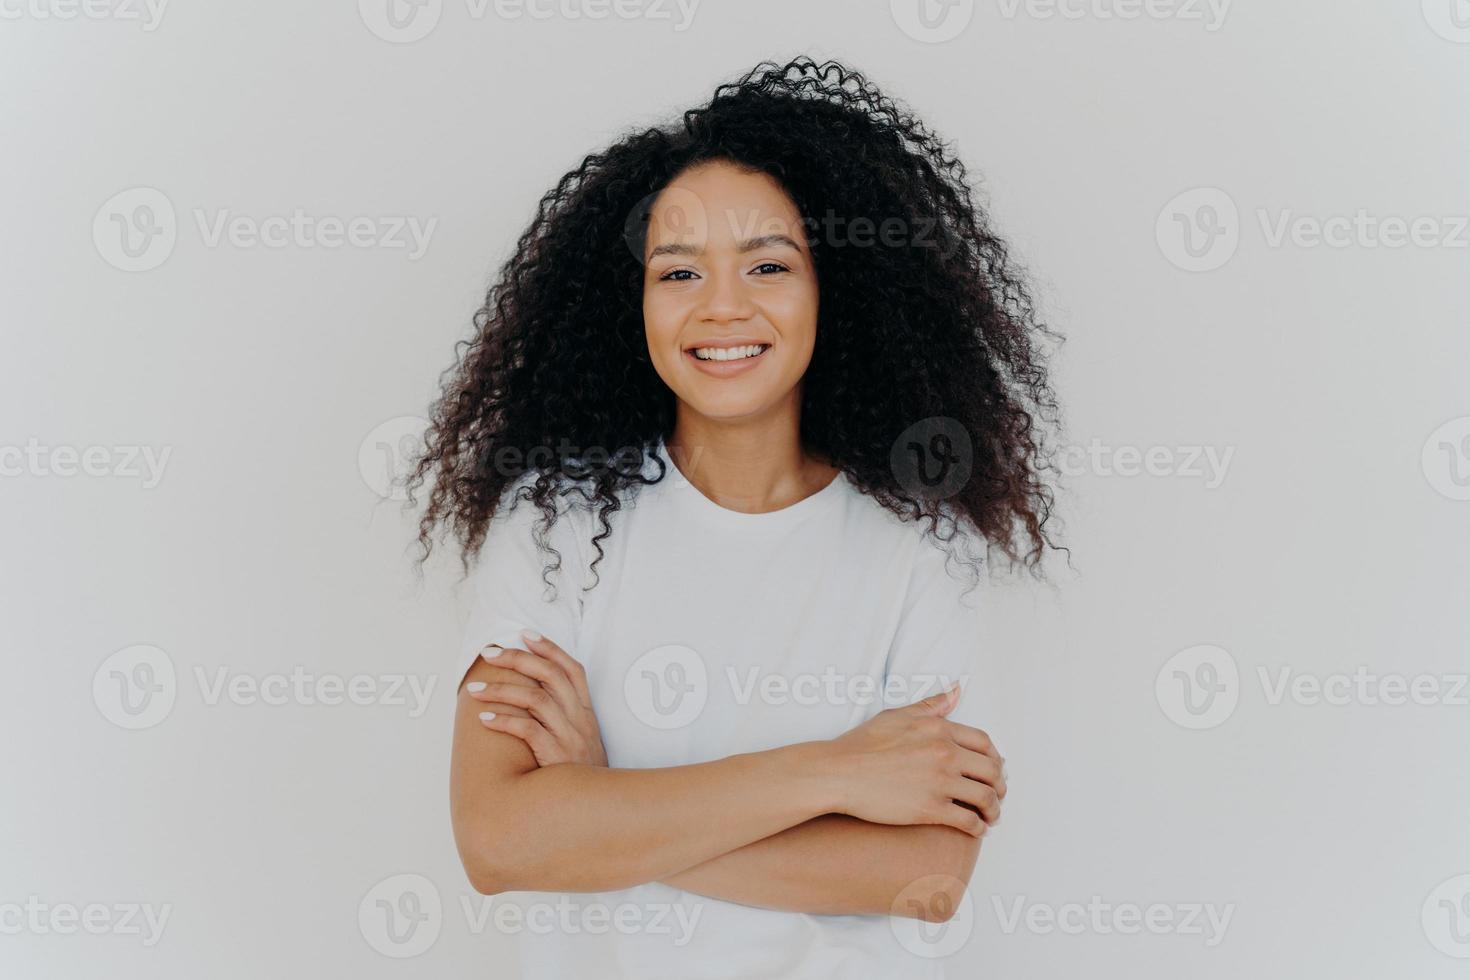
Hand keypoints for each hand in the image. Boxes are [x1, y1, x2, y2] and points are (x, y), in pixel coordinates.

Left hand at [465, 631, 607, 767]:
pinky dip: (504, 721)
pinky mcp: (556, 757)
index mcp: (586, 713)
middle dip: (518, 658)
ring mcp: (570, 738)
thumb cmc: (583, 778)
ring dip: (501, 690)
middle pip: (550, 675)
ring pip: (535, 699)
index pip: (572, 669)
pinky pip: (528, 731)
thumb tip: (532, 698)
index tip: (525, 634)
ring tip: (474, 690)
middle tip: (490, 653)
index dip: (550, 648)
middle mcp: (580, 720)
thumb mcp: (583, 743)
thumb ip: (565, 721)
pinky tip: (484, 719)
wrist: (599, 812)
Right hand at [824, 684, 1004, 836]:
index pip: (984, 742)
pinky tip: (976, 829)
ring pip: (985, 798)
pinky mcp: (930, 809)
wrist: (839, 773)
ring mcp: (939, 782)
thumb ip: (932, 705)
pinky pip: (968, 821)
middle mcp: (944, 753)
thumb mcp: (898, 715)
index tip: (993, 769)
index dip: (994, 758)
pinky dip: (978, 827)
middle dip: (1000, 785)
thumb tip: (957, 690)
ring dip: (994, 810)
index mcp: (939, 729)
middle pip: (991, 770)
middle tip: (997, 795)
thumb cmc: (863, 743)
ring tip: (991, 817)